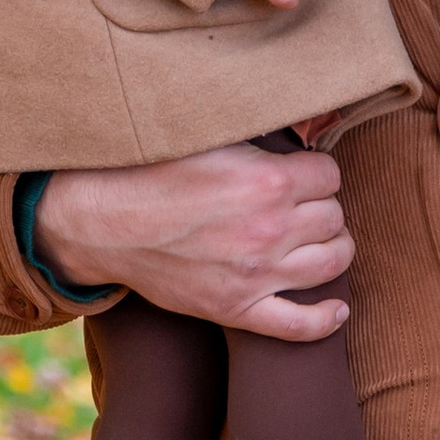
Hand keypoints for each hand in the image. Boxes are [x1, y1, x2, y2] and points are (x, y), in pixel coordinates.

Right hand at [34, 145, 354, 341]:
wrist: (104, 221)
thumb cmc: (153, 169)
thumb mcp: (212, 134)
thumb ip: (260, 131)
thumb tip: (308, 113)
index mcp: (269, 180)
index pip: (330, 175)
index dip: (316, 172)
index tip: (301, 173)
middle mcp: (271, 229)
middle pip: (333, 217)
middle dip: (321, 206)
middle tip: (300, 204)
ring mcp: (256, 275)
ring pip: (331, 262)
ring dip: (331, 248)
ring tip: (315, 239)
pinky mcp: (236, 309)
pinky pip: (300, 326)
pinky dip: (325, 319)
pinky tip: (336, 307)